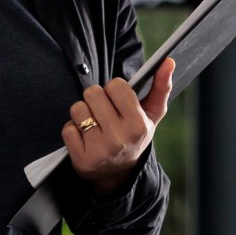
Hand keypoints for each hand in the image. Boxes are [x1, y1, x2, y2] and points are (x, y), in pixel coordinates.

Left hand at [62, 58, 173, 197]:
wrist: (119, 173)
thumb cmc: (135, 136)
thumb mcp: (151, 115)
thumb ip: (161, 87)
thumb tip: (168, 61)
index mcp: (138, 125)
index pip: (115, 85)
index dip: (114, 90)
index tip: (118, 102)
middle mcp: (119, 138)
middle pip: (93, 93)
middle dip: (96, 99)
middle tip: (105, 114)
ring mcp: (99, 151)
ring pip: (78, 109)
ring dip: (83, 114)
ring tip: (95, 125)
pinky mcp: (81, 160)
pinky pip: (67, 128)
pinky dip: (73, 131)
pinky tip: (85, 139)